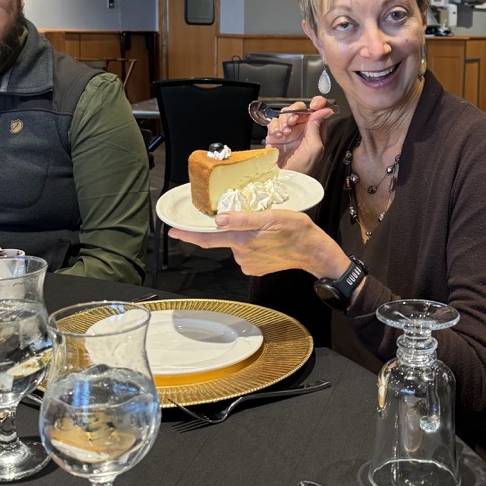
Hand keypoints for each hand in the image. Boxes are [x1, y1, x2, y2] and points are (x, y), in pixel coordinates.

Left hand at [170, 209, 345, 278]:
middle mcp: (241, 255)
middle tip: (257, 222)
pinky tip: (269, 242)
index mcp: (242, 240)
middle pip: (226, 238)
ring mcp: (248, 264)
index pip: (208, 239)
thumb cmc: (296, 231)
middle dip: (234, 229)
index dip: (188, 235)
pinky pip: (247, 254)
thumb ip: (243, 219)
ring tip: (268, 232)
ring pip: (238, 245)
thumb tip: (218, 220)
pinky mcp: (256, 268)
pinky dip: (253, 246)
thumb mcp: (271, 217)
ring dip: (247, 236)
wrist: (314, 252)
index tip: (172, 232)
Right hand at [266, 97, 334, 173]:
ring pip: (286, 113)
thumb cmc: (302, 168)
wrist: (282, 178)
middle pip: (300, 108)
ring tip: (285, 132)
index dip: (318, 103)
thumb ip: (317, 126)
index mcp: (316, 131)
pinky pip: (274, 122)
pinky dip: (275, 126)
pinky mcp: (275, 135)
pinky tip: (278, 136)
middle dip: (296, 111)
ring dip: (284, 119)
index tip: (314, 104)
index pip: (319, 110)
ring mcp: (288, 131)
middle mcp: (303, 129)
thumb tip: (325, 110)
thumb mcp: (315, 147)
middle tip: (294, 120)